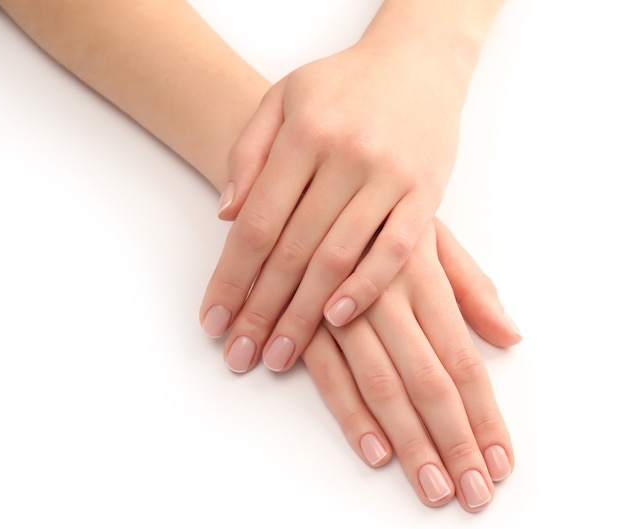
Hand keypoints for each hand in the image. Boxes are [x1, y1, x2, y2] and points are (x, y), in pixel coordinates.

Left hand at [201, 37, 470, 372]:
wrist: (417, 61)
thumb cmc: (342, 86)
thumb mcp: (282, 100)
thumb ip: (247, 154)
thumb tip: (224, 215)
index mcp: (303, 134)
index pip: (257, 223)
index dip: (231, 278)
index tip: (214, 321)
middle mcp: (344, 156)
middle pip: (292, 250)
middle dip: (262, 310)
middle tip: (242, 355)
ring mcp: (389, 175)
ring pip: (338, 257)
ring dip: (306, 313)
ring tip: (281, 354)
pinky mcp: (426, 192)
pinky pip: (396, 249)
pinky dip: (366, 285)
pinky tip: (337, 318)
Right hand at [302, 218, 520, 511]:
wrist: (296, 184)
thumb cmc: (369, 212)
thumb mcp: (428, 234)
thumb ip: (470, 285)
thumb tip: (511, 334)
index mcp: (423, 277)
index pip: (463, 359)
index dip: (484, 414)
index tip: (500, 460)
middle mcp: (387, 298)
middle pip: (429, 381)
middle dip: (454, 442)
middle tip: (471, 493)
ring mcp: (342, 311)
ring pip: (384, 385)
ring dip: (410, 441)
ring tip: (432, 487)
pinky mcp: (303, 320)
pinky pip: (329, 374)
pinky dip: (351, 413)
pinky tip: (375, 450)